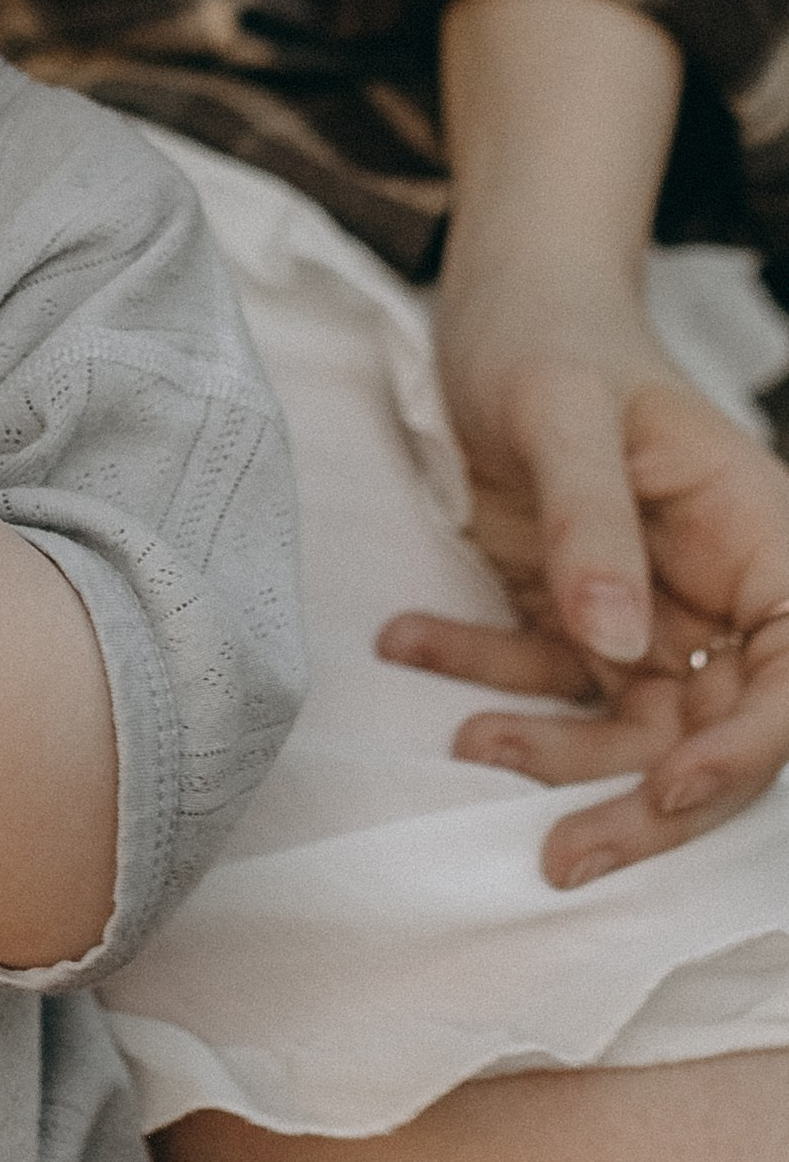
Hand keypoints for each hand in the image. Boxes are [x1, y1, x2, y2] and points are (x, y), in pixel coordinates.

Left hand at [381, 290, 788, 884]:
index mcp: (761, 542)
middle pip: (713, 734)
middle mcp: (719, 596)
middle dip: (641, 804)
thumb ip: (591, 522)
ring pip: (625, 731)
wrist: (496, 304)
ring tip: (463, 743)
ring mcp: (647, 613)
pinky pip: (539, 679)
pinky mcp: (571, 615)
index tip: (672, 786)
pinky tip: (407, 643)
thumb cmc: (549, 335)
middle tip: (562, 857)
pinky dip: (478, 676)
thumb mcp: (562, 410)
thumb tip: (616, 643)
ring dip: (549, 753)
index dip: (750, 751)